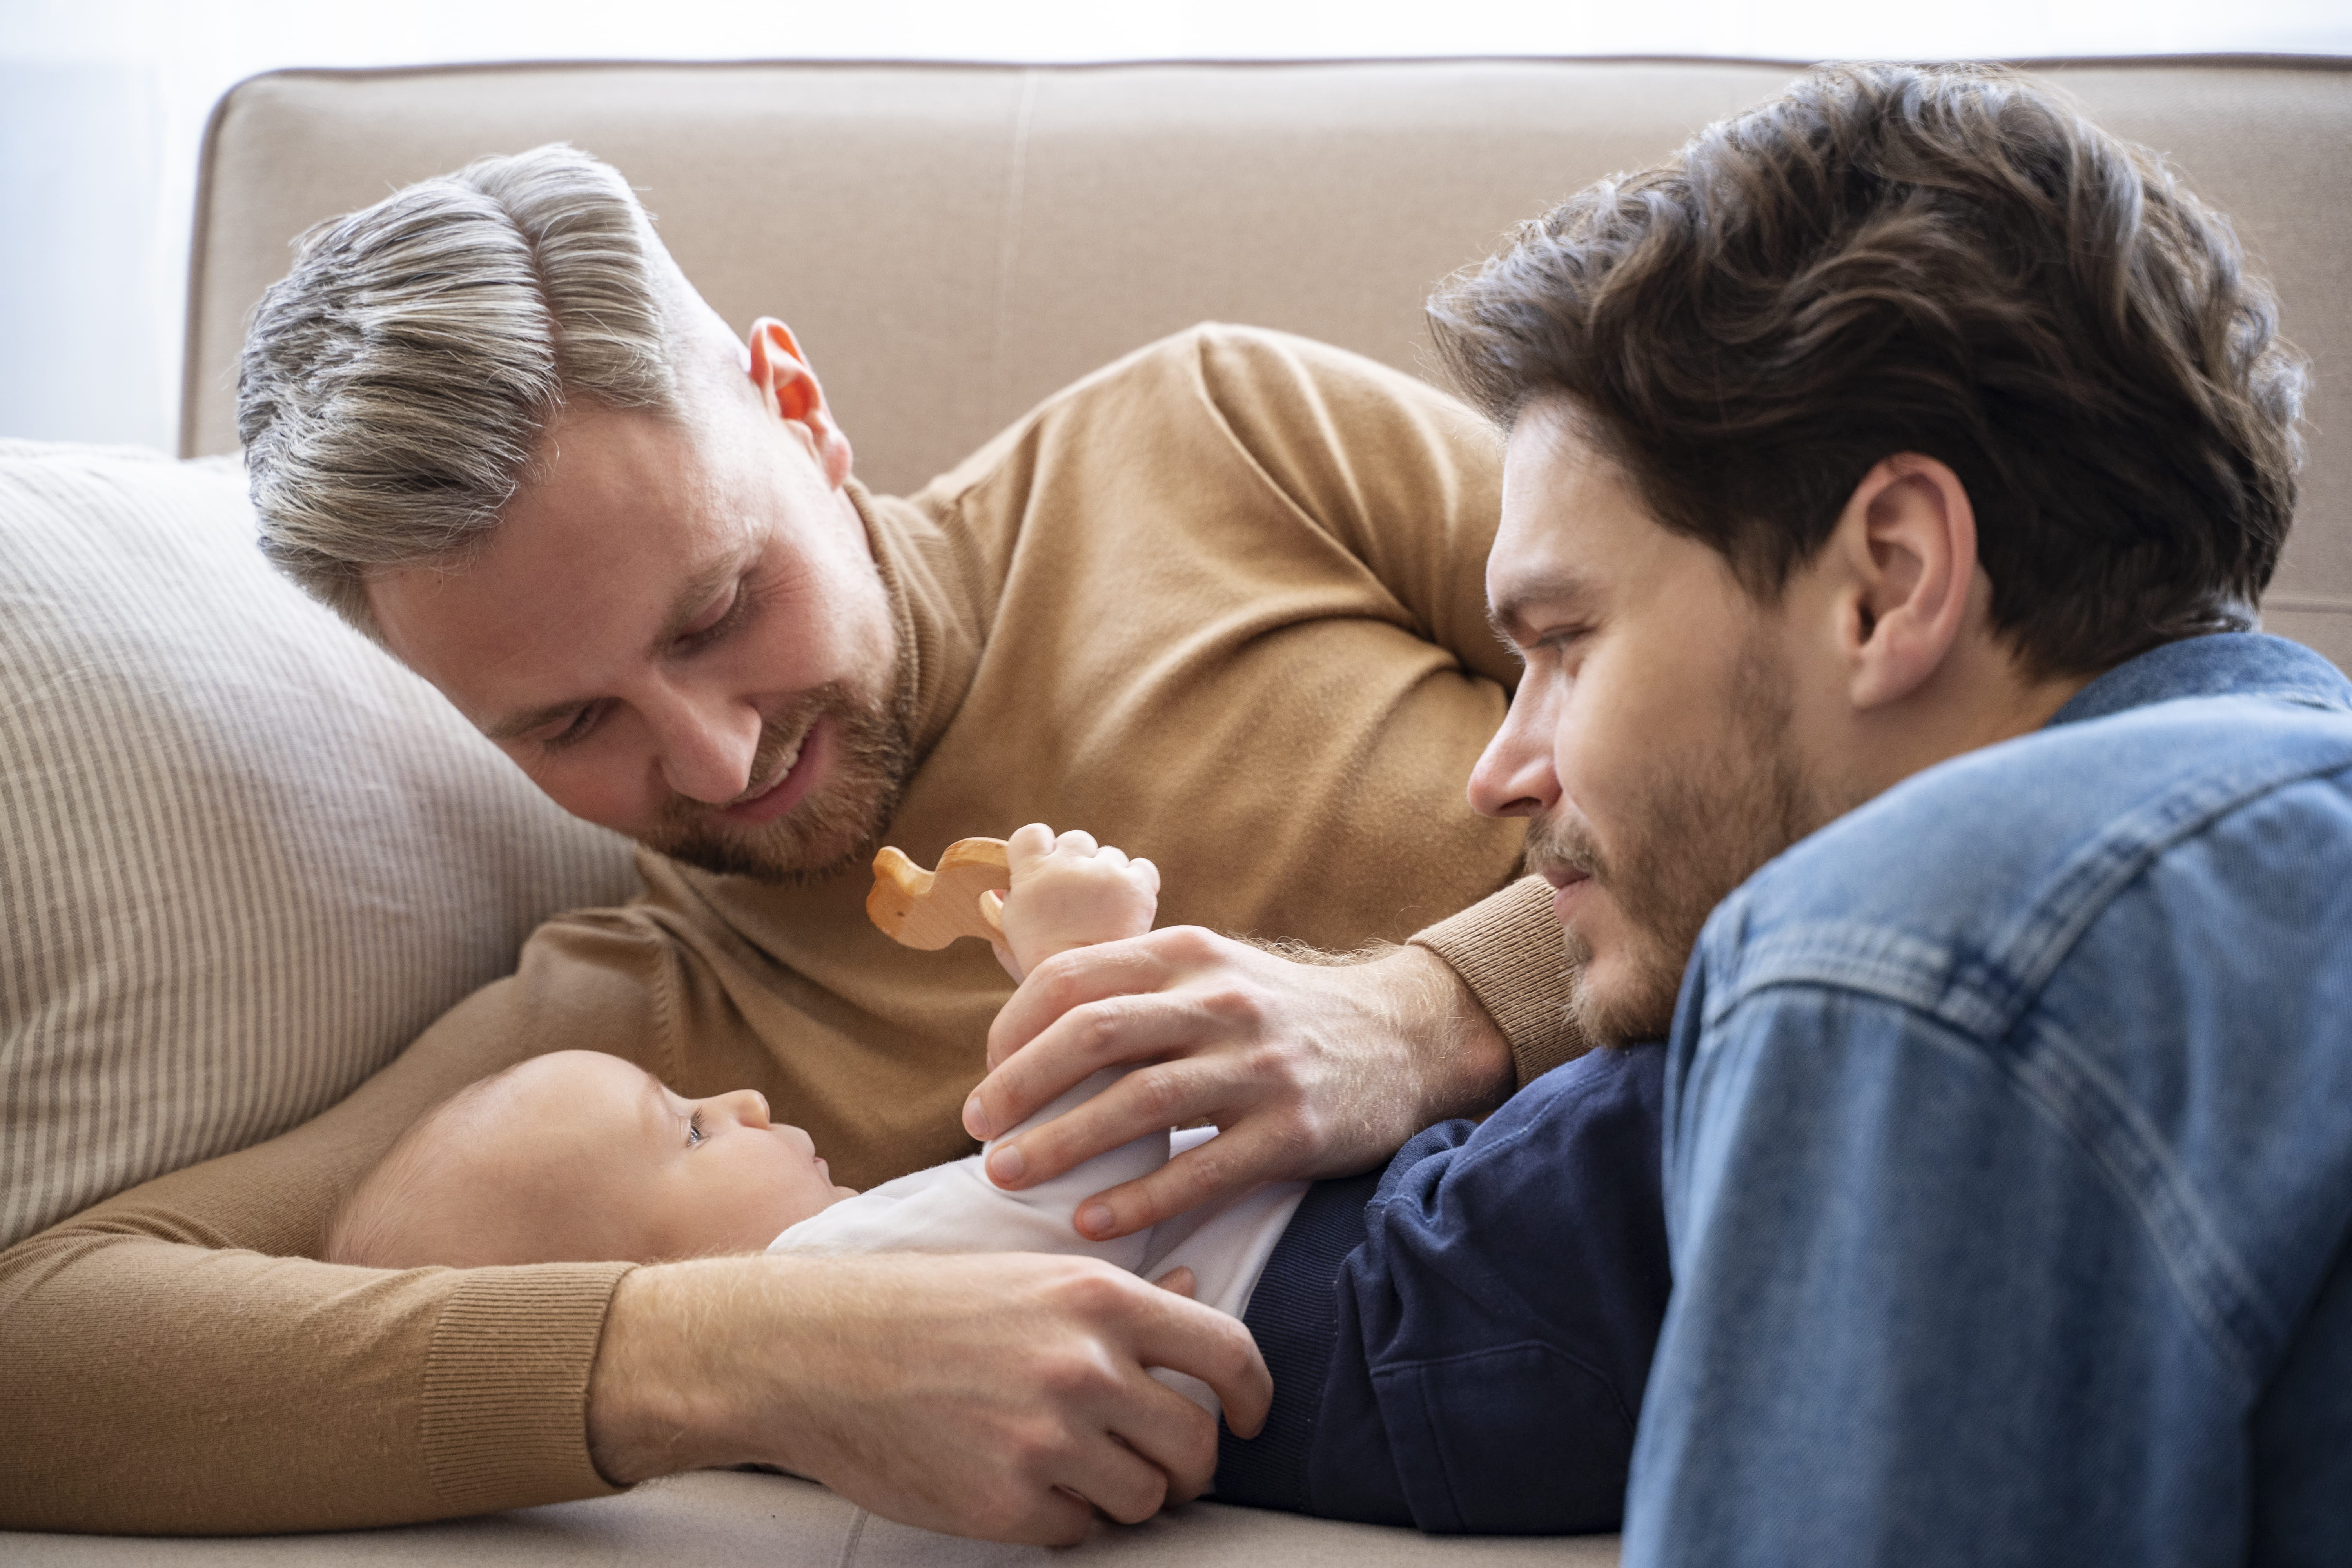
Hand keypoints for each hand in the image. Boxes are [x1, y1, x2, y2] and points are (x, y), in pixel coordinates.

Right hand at [587, 1251, 1268, 1543]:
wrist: (814, 1352)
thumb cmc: (925, 1306)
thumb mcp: (1031, 1274)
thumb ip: (1121, 1297)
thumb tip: (1199, 1291)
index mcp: (1099, 1298)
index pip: (1229, 1354)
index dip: (1255, 1397)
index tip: (1251, 1419)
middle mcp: (1084, 1367)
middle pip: (1198, 1444)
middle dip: (1188, 1464)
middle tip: (1153, 1461)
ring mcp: (1047, 1440)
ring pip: (1146, 1499)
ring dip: (1125, 1495)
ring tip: (1073, 1467)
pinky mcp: (1007, 1505)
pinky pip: (1079, 1533)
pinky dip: (1063, 1520)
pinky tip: (1020, 1484)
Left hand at [964, 929, 1512, 1239]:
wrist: (1403, 1039)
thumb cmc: (1278, 1015)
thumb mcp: (1209, 973)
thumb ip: (1133, 989)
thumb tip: (1027, 1029)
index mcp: (1188, 956)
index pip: (1072, 979)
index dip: (1012, 1029)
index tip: (985, 1076)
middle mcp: (1220, 1002)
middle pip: (1094, 1033)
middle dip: (1019, 1084)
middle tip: (974, 1129)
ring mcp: (1259, 1067)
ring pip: (1139, 1103)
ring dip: (1061, 1144)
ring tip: (1005, 1177)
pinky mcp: (1293, 1131)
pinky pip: (1201, 1171)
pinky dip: (1138, 1199)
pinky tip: (1090, 1223)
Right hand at [992, 824, 1159, 981]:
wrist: (1089, 993)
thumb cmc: (1043, 967)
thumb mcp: (1010, 935)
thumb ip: (1003, 905)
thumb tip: (999, 887)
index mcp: (1031, 874)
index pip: (1032, 833)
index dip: (1042, 849)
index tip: (1047, 868)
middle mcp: (1068, 866)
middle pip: (1076, 840)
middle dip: (1078, 863)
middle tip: (1079, 898)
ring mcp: (1105, 873)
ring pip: (1110, 855)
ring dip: (1108, 875)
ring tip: (1104, 911)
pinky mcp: (1136, 886)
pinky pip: (1142, 867)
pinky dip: (1137, 883)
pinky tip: (1128, 907)